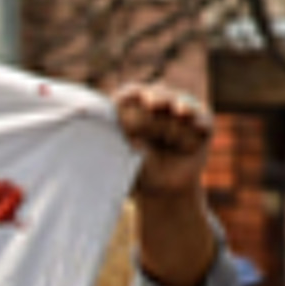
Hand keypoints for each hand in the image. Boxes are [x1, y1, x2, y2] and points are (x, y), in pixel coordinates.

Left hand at [110, 82, 216, 285]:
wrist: (162, 190)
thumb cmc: (132, 172)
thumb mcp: (116, 161)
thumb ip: (107, 149)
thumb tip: (82, 144)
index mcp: (133, 109)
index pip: (130, 95)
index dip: (133, 95)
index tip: (135, 99)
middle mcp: (158, 107)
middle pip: (157, 95)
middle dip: (157, 98)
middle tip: (155, 105)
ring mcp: (180, 114)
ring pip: (180, 104)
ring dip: (180, 106)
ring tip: (179, 112)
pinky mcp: (201, 126)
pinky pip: (202, 120)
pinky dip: (200, 122)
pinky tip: (197, 125)